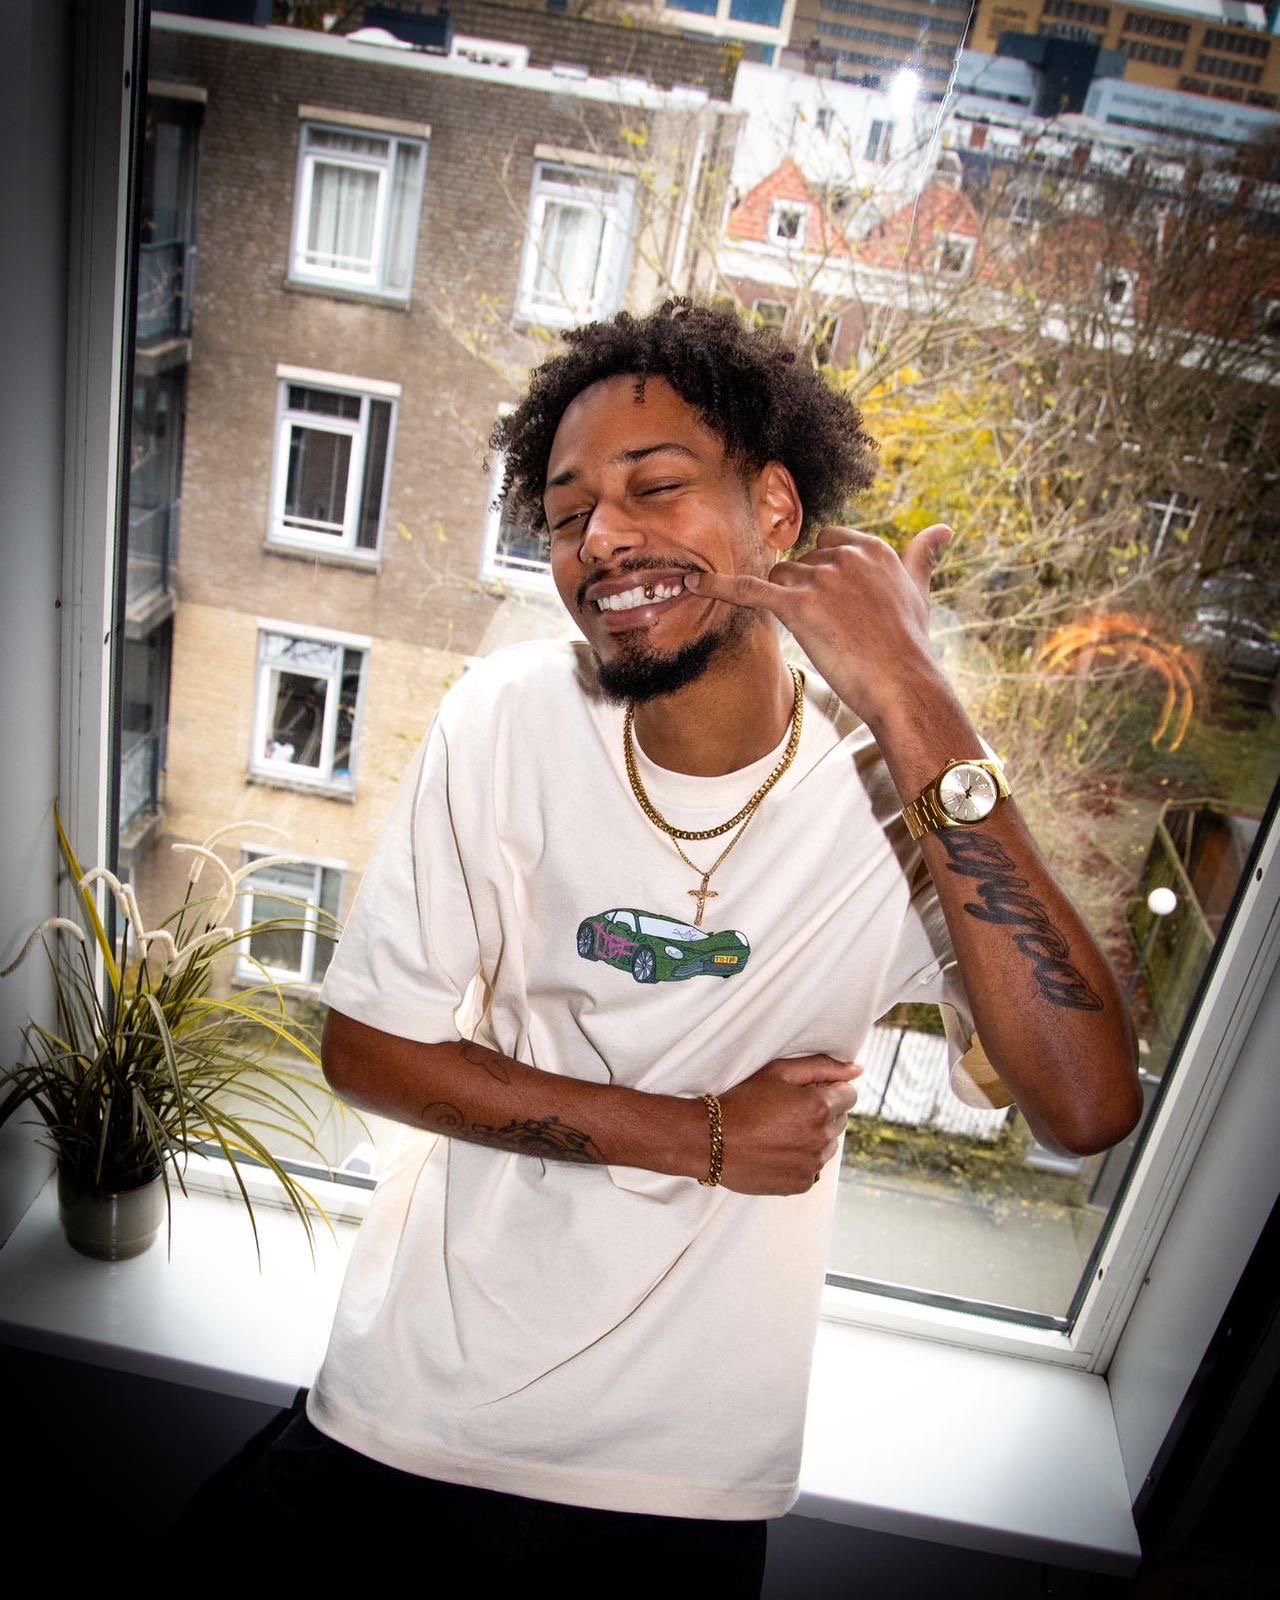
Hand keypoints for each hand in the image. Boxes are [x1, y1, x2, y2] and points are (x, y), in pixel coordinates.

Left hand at [685, 524, 953, 724]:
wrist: (904, 685)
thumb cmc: (910, 645)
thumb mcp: (920, 592)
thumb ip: (923, 556)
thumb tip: (944, 528)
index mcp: (872, 548)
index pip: (829, 543)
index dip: (825, 574)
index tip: (834, 602)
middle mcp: (845, 555)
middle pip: (802, 563)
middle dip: (806, 592)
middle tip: (830, 629)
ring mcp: (821, 578)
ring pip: (781, 580)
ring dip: (788, 605)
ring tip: (820, 637)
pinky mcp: (799, 605)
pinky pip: (751, 590)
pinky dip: (719, 586)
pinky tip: (691, 582)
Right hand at [717, 1055, 861, 1195]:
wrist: (712, 1141)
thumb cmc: (743, 1101)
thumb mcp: (779, 1072)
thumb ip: (823, 1067)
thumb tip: (858, 1070)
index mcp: (820, 1107)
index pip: (849, 1095)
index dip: (828, 1090)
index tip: (805, 1093)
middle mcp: (822, 1138)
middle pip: (840, 1120)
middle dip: (823, 1112)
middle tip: (788, 1110)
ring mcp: (813, 1164)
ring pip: (829, 1145)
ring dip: (815, 1136)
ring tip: (781, 1131)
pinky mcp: (801, 1184)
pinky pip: (814, 1168)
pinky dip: (802, 1159)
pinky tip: (777, 1150)